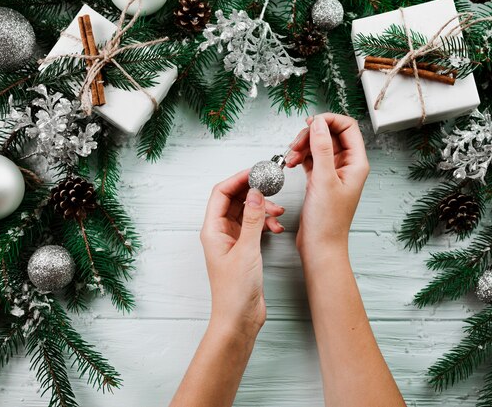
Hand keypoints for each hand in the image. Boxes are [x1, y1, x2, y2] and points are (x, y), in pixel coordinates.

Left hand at [200, 170, 284, 336]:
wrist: (239, 319)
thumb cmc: (235, 291)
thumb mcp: (247, 250)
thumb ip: (252, 219)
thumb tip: (254, 193)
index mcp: (212, 230)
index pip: (221, 193)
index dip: (238, 179)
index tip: (256, 172)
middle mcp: (220, 233)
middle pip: (234, 200)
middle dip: (253, 192)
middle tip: (271, 186)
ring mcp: (232, 241)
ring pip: (247, 213)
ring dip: (262, 209)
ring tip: (279, 212)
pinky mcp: (244, 250)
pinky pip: (254, 227)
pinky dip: (266, 223)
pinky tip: (277, 227)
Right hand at [286, 113, 368, 259]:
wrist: (320, 246)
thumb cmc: (327, 221)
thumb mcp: (323, 179)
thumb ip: (321, 148)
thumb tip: (319, 123)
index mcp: (356, 163)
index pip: (347, 127)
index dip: (329, 120)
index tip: (311, 123)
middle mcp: (347, 166)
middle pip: (330, 134)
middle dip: (311, 135)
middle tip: (296, 144)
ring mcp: (333, 173)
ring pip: (318, 146)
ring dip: (302, 147)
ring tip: (290, 157)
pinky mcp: (320, 180)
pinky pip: (310, 159)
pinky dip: (300, 157)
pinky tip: (291, 163)